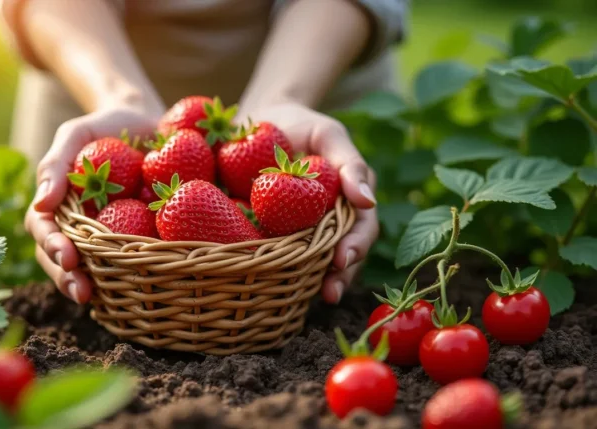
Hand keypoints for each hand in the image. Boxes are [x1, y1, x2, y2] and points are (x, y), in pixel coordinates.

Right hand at [26, 107, 157, 303]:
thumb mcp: (77, 134)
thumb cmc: (105, 127)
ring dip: (93, 286)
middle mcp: (78, 227)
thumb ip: (56, 164)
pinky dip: (131, 276)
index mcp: (58, 206)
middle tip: (81, 292)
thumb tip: (41, 203)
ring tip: (99, 300)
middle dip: (67, 279)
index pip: (44, 231)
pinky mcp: (136, 238)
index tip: (68, 257)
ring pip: (92, 268)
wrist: (147, 124)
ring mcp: (106, 236)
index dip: (52, 247)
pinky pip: (130, 261)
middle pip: (62, 260)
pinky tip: (143, 288)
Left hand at [237, 103, 378, 303]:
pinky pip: (275, 254)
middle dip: (338, 277)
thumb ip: (349, 163)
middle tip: (327, 293)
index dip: (355, 247)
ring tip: (308, 301)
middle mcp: (328, 221)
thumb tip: (368, 200)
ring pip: (311, 263)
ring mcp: (299, 230)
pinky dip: (274, 269)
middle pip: (340, 255)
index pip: (361, 229)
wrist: (255, 121)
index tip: (342, 260)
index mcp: (348, 201)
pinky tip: (265, 283)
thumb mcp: (327, 134)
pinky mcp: (270, 233)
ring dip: (311, 283)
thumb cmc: (298, 124)